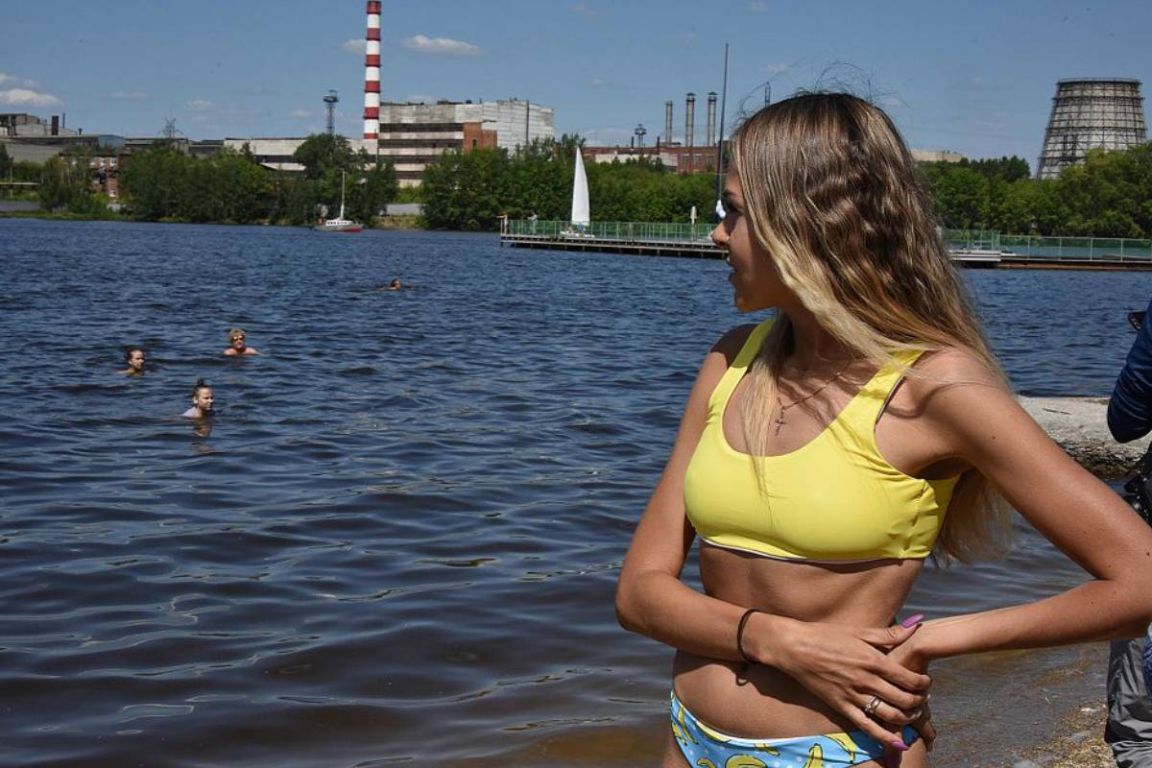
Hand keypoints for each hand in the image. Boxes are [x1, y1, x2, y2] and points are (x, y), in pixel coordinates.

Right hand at [749, 615, 930, 750]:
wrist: (794, 647)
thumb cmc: (825, 635)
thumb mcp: (858, 631)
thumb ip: (889, 633)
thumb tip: (916, 624)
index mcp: (872, 660)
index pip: (908, 678)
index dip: (923, 683)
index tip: (926, 682)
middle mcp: (866, 680)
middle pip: (903, 699)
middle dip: (918, 701)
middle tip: (922, 699)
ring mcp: (853, 696)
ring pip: (890, 714)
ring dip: (907, 718)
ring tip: (911, 714)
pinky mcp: (841, 706)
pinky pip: (867, 726)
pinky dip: (885, 736)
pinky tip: (898, 742)